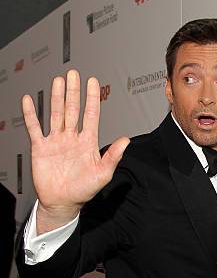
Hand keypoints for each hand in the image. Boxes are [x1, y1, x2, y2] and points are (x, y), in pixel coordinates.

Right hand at [21, 70, 129, 232]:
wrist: (62, 203)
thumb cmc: (84, 190)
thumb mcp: (103, 174)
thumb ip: (113, 156)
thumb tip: (126, 140)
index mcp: (88, 143)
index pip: (91, 115)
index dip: (92, 99)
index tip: (93, 82)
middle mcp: (72, 138)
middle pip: (73, 110)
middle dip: (74, 92)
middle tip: (74, 74)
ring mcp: (56, 141)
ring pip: (56, 114)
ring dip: (57, 97)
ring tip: (59, 80)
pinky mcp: (41, 148)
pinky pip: (35, 128)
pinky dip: (31, 114)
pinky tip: (29, 100)